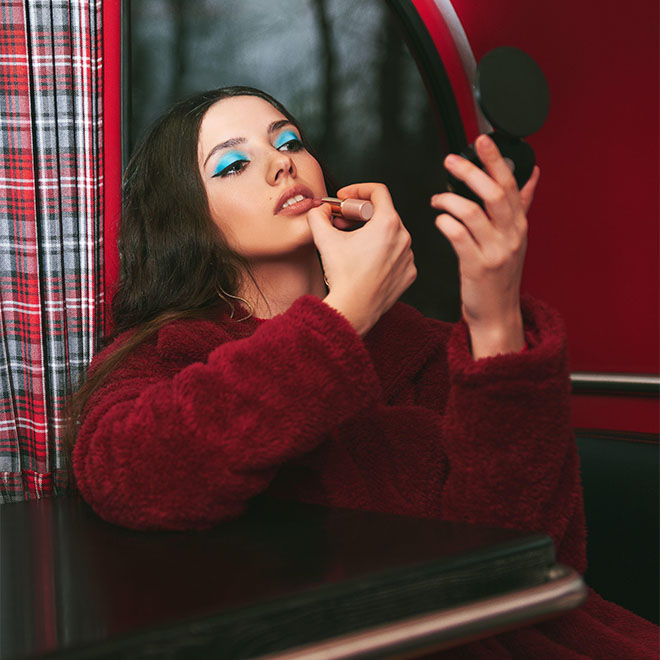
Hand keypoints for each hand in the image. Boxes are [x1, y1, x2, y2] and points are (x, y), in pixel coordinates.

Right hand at [307, 183, 416, 335]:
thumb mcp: (324, 238)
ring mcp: (408, 257)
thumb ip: (318, 215)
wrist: (353, 309)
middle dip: (360, 215)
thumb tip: (319, 210)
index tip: (345, 199)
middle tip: (342, 223)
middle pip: (383, 213)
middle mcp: (404, 237)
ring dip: (372, 234)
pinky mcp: (409, 273)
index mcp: (388, 223)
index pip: (378, 191)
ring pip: (390, 235)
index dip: (358, 189)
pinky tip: (366, 263)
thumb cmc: (342, 275)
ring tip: (353, 245)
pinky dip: (382, 254)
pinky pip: (397, 255)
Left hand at [431, 134, 539, 358]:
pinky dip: (446, 223)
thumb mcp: (515, 239)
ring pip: (473, 213)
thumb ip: (521, 205)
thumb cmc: (500, 277)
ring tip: (437, 199)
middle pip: (494, 194)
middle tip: (451, 161)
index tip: (482, 140)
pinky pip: (459, 237)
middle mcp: (510, 236)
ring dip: (450, 200)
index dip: (496, 160)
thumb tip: (532, 174)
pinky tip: (440, 220)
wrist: (497, 314)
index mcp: (518, 226)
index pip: (511, 184)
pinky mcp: (477, 267)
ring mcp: (495, 252)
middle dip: (471, 172)